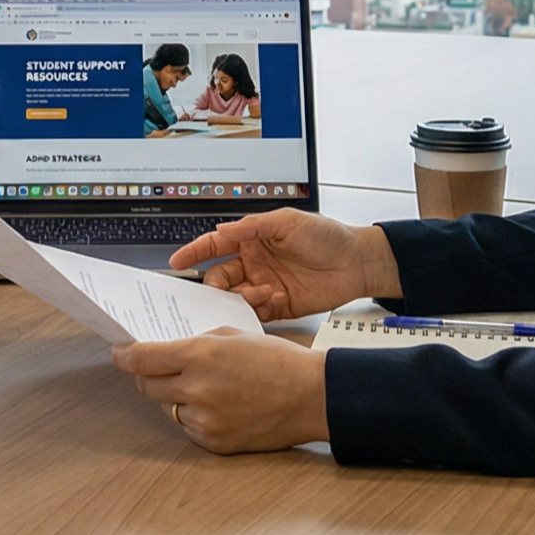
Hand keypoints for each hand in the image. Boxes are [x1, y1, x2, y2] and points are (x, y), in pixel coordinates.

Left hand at [111, 328, 329, 453]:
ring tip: (209, 387)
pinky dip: (196, 417)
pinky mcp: (213, 442)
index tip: (119, 353)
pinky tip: (221, 406)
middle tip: (159, 368)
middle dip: (147, 376)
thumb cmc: (277, 361)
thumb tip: (167, 351)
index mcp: (200, 355)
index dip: (124, 356)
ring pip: (168, 408)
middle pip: (145, 386)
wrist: (310, 396)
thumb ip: (196, 342)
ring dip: (177, 397)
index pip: (142, 358)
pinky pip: (188, 427)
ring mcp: (204, 419)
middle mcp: (197, 389)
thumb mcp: (233, 334)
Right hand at [167, 210, 397, 321]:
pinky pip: (255, 312)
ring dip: (242, 297)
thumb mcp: (288, 221)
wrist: (358, 263)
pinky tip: (273, 299)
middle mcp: (254, 263)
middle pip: (219, 277)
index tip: (176, 261)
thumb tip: (223, 229)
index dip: (194, 252)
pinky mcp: (278, 306)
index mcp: (253, 239)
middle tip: (224, 288)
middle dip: (216, 284)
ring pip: (235, 297)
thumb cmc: (327, 236)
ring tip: (264, 291)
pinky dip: (258, 308)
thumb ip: (253, 227)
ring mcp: (265, 285)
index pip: (215, 244)